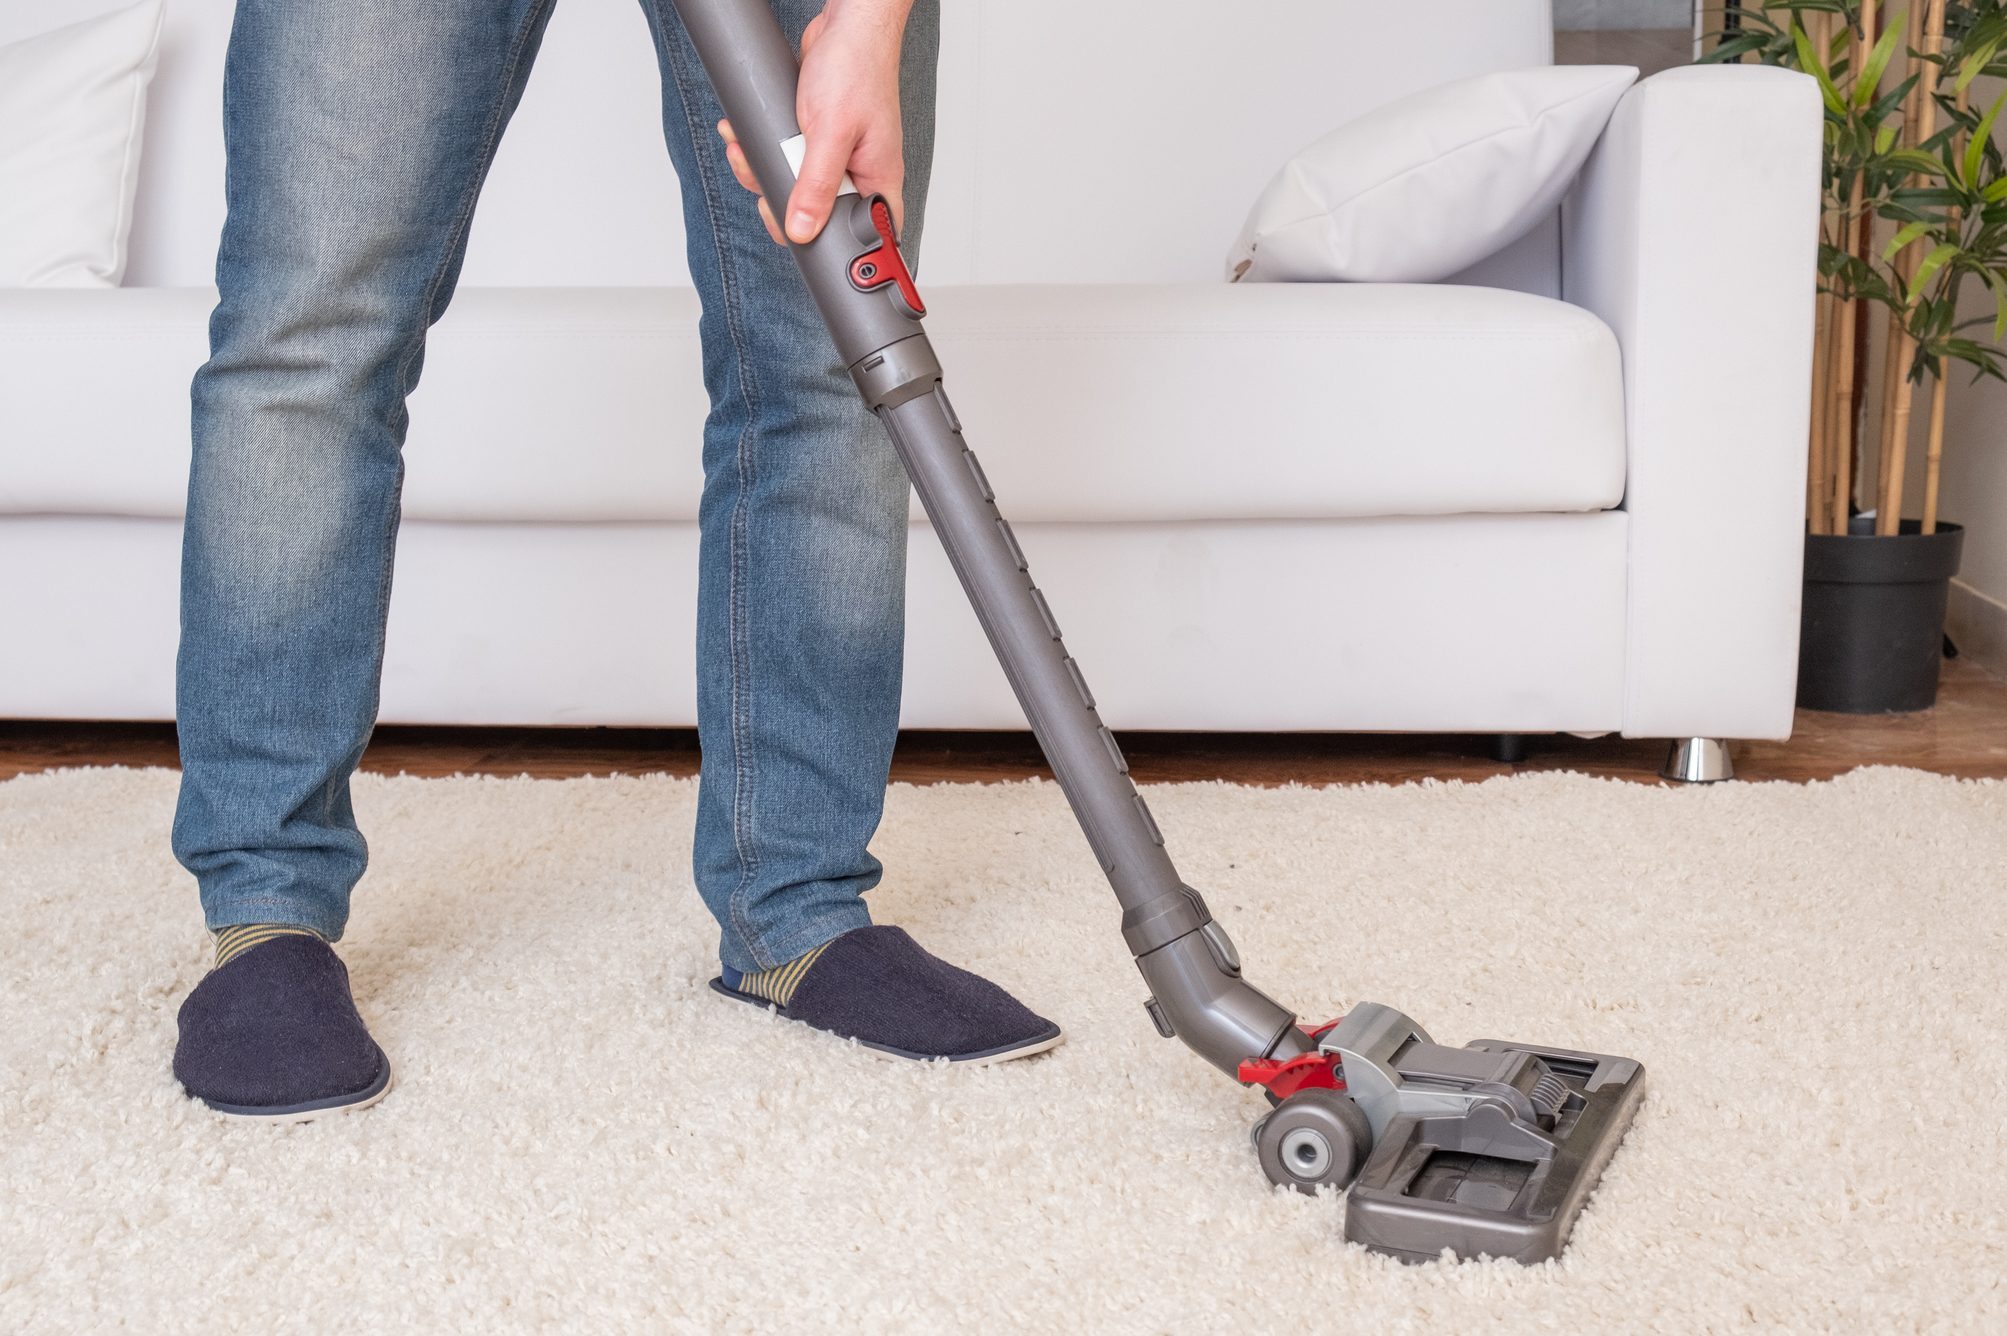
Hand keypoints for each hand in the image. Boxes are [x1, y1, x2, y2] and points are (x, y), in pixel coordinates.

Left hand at [717, 0, 910, 245]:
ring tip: (744, 153)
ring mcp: (837, 159)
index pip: (863, 237)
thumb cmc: (856, 69)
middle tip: (763, 189)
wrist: (845, 26)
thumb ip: (815, 185)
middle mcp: (860, 175)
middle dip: (781, 202)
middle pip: (818, 216)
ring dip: (762, 172)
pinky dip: (763, 152)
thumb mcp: (830, 133)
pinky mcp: (816, 142)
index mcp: (877, 181)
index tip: (803, 243)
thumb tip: (802, 229)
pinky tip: (745, 139)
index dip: (833, 247)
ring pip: (795, 187)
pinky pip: (786, 160)